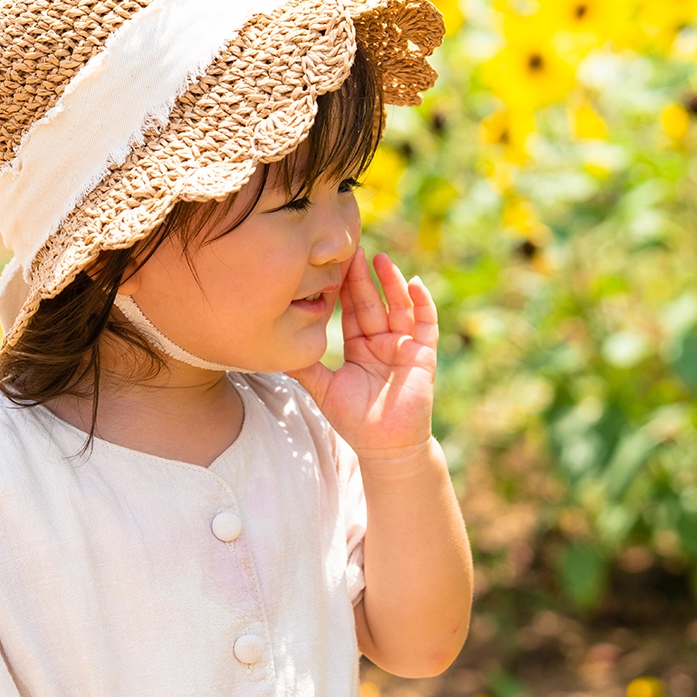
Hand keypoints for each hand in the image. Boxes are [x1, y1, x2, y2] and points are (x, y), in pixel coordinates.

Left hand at [285, 247, 436, 457]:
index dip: (343, 287)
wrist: (385, 446)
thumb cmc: (355, 420)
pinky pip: (425, 322)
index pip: (350, 309)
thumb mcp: (323, 389)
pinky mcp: (423, 352)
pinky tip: (413, 283)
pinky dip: (422, 302)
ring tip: (381, 260)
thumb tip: (270, 350)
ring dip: (391, 282)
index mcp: (359, 346)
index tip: (332, 263)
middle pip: (372, 302)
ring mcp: (404, 344)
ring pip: (398, 305)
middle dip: (363, 277)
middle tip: (353, 249)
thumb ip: (302, 367)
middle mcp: (382, 341)